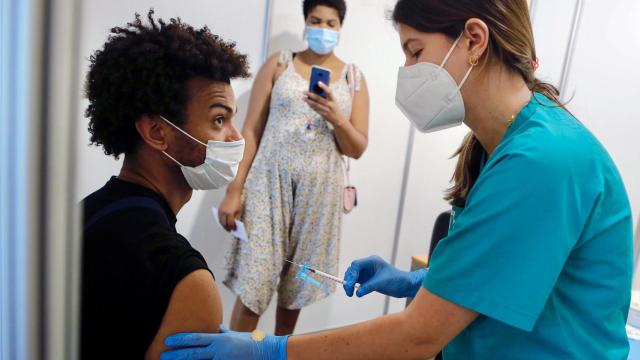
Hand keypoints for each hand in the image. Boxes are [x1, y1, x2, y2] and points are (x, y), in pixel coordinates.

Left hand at [161, 326, 287, 359]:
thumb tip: (216, 328)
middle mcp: (219, 350)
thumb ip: (224, 333)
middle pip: (193, 353)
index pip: (196, 338)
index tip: (167, 341)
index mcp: (220, 339)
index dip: (180, 340)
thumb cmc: (253, 343)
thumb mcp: (236, 335)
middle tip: (161, 355)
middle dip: (176, 355)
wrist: (269, 352)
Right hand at [218, 191, 242, 231]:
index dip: (232, 227)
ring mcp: (220, 211)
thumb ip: (237, 218)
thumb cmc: (237, 202)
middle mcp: (224, 212)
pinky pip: (219, 217)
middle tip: (230, 231)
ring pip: (220, 221)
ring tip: (226, 228)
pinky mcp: (219, 209)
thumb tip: (235, 224)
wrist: (232, 193)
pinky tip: (224, 223)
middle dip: (227, 228)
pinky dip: (221, 221)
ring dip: (223, 225)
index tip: (234, 230)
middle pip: (224, 223)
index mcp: (230, 213)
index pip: (230, 223)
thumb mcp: (239, 210)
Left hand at [304, 82, 347, 127]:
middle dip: (311, 95)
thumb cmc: (334, 107)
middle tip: (305, 92)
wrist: (338, 119)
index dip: (324, 87)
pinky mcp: (323, 114)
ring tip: (304, 98)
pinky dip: (311, 106)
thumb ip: (327, 96)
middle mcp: (330, 105)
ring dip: (309, 101)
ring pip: (316, 105)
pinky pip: (316, 109)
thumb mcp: (333, 101)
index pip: (329, 92)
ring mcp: (326, 110)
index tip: (318, 82)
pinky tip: (308, 103)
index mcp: (333, 99)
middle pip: (319, 99)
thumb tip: (317, 89)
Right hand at [343, 255, 427, 298]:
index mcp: (372, 261)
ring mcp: (367, 273)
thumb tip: (357, 292)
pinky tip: (354, 293)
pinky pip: (357, 283)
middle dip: (349, 280)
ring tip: (350, 293)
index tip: (349, 285)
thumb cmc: (397, 280)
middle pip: (353, 270)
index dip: (351, 275)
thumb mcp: (382, 283)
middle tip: (348, 290)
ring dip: (350, 284)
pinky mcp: (368, 280)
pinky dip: (354, 287)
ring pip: (353, 276)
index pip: (356, 265)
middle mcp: (368, 266)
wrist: (405, 285)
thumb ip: (369, 287)